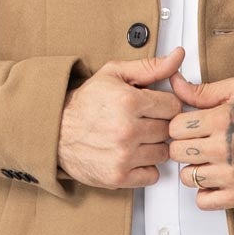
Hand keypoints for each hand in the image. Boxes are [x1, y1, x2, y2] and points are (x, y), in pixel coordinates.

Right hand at [57, 46, 186, 187]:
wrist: (55, 131)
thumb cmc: (85, 103)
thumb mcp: (114, 74)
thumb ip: (150, 67)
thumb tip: (178, 57)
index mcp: (128, 102)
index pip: (173, 106)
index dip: (164, 105)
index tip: (153, 107)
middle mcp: (127, 131)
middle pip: (168, 130)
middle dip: (158, 125)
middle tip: (141, 122)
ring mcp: (123, 156)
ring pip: (163, 153)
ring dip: (153, 147)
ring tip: (136, 138)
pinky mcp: (118, 177)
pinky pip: (152, 175)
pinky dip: (145, 168)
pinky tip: (132, 156)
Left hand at [166, 72, 233, 209]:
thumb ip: (203, 90)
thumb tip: (174, 83)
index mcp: (221, 120)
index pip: (175, 127)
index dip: (180, 126)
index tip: (190, 128)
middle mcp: (224, 149)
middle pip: (177, 152)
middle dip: (184, 147)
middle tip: (198, 144)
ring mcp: (231, 175)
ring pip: (187, 178)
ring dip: (193, 170)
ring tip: (209, 162)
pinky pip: (203, 201)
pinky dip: (206, 193)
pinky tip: (216, 180)